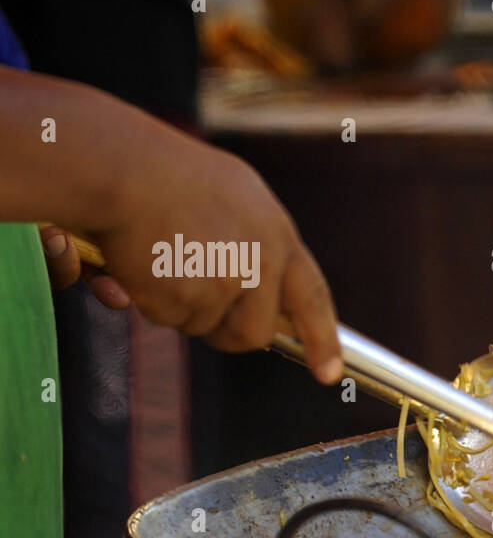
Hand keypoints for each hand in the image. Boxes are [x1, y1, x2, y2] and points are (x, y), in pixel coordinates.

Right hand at [0, 68, 340, 382]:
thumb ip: (252, 243)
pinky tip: (141, 259)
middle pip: (257, 331)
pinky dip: (150, 299)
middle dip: (229, 333)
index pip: (311, 295)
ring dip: (183, 309)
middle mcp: (261, 259)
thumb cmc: (160, 171)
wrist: (116, 165)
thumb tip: (258, 301)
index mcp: (276, 231)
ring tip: (163, 259)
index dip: (322, 338)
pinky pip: (169, 319)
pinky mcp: (189, 297)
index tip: (330, 373)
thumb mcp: (231, 195)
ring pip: (207, 327)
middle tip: (198, 304)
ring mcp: (226, 280)